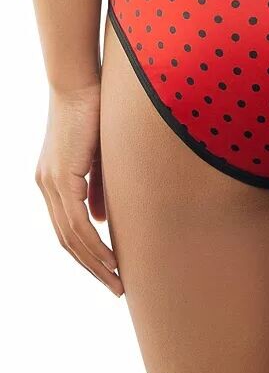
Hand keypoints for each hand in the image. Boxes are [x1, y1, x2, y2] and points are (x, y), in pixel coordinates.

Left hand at [35, 84, 122, 295]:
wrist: (80, 84)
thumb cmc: (95, 112)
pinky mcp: (60, 177)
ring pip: (70, 237)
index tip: (111, 272)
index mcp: (54, 182)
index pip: (68, 230)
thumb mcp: (100, 157)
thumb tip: (101, 219)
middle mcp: (46, 186)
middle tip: (116, 288)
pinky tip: (111, 258)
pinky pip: (75, 222)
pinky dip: (93, 244)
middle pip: (67, 241)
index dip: (89, 255)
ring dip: (96, 262)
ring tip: (118, 280)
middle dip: (93, 267)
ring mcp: (50, 183)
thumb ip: (99, 188)